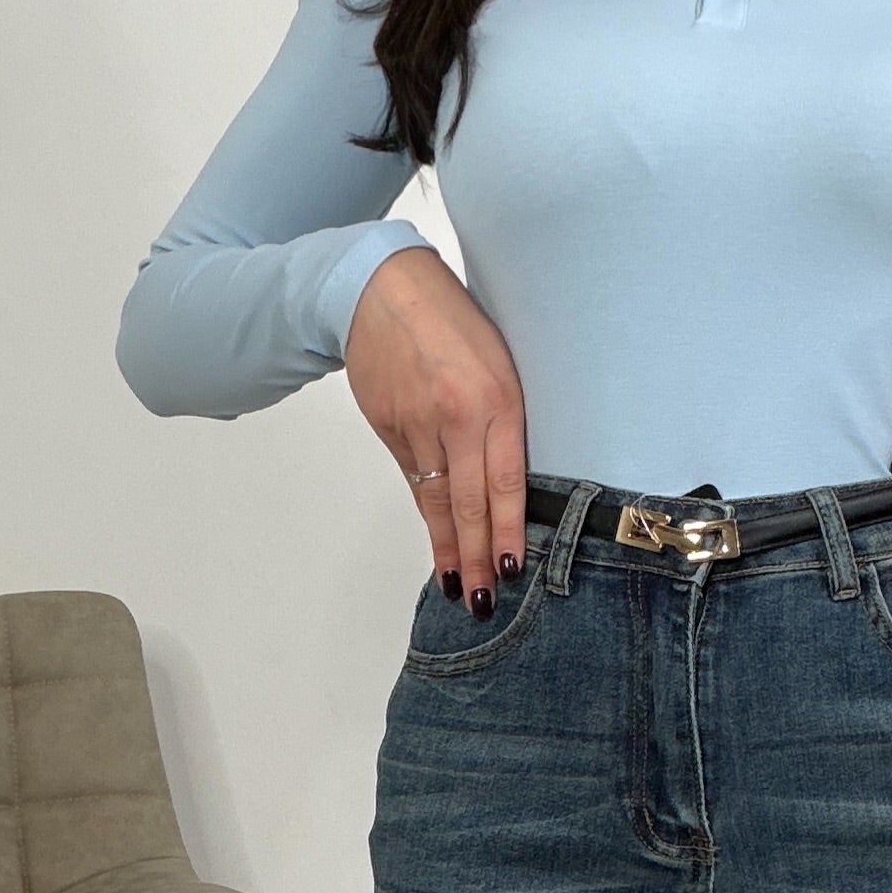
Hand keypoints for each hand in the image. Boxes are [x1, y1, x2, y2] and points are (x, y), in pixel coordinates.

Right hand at [344, 246, 529, 616]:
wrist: (380, 290)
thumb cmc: (452, 320)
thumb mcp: (500, 362)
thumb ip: (505, 420)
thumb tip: (512, 479)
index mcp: (495, 399)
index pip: (504, 482)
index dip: (507, 532)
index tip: (510, 570)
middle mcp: (455, 418)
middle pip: (469, 504)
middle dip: (476, 559)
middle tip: (481, 602)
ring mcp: (416, 426)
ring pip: (437, 500)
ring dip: (448, 548)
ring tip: (455, 587)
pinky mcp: (389, 429)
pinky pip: (414, 480)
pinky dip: (427, 514)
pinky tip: (436, 540)